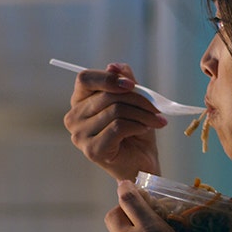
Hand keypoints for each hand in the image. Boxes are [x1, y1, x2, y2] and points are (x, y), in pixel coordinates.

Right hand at [63, 63, 164, 180]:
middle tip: (157, 107)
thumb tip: (113, 66)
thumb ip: (124, 82)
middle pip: (107, 95)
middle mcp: (74, 118)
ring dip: (142, 114)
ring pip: (115, 110)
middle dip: (138, 99)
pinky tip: (146, 130)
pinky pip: (118, 127)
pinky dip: (137, 126)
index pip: (85, 78)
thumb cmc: (136, 134)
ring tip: (156, 120)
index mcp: (79, 102)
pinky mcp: (92, 150)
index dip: (109, 78)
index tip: (132, 85)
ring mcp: (80, 135)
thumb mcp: (133, 102)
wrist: (142, 165)